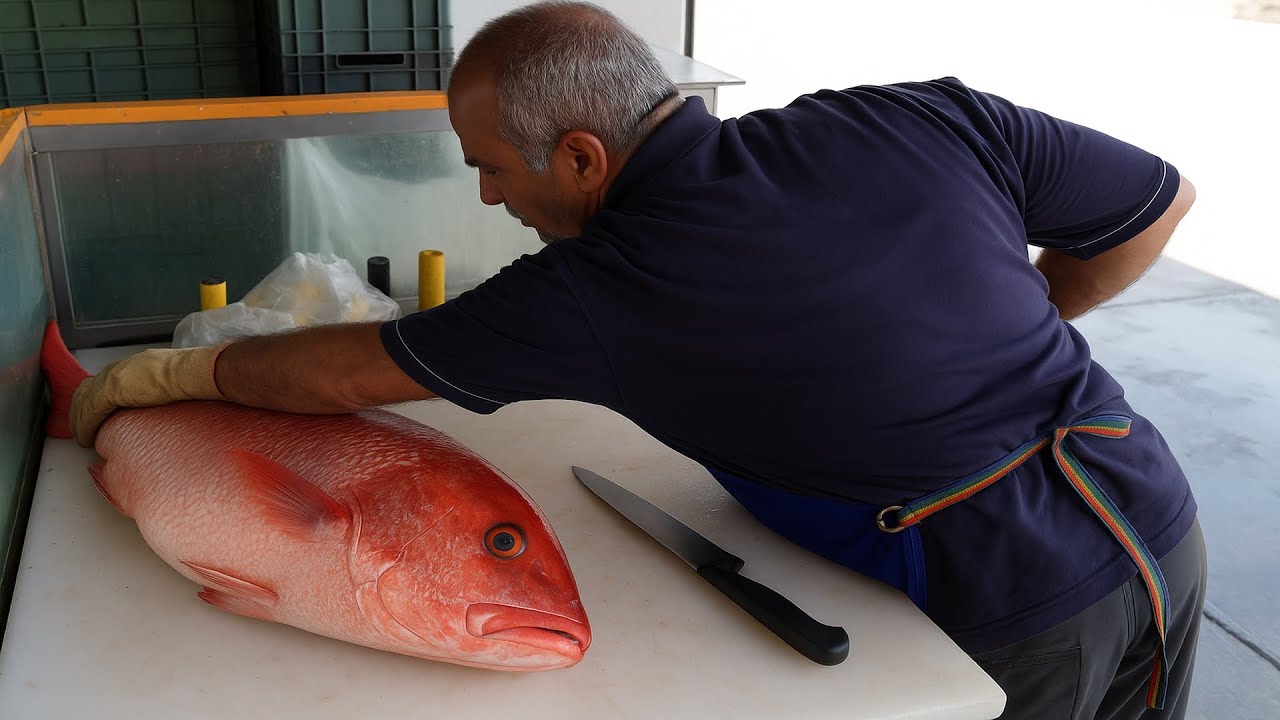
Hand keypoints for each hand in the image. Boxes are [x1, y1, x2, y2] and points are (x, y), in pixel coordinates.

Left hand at [70, 344, 227, 447]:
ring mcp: (116, 376)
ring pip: (84, 400)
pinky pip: (90, 411)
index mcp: (137, 365)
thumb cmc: (197, 378)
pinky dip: (85, 426)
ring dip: (80, 421)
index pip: (106, 381)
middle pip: (88, 389)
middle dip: (80, 410)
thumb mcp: (176, 384)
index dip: (96, 399)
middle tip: (83, 430)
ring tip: (84, 439)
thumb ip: (164, 392)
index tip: (96, 416)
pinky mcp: (113, 389)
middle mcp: (122, 367)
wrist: (198, 371)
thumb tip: (169, 407)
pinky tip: (87, 438)